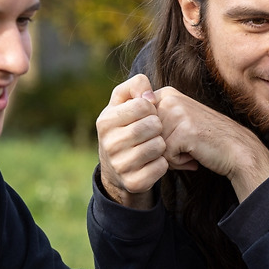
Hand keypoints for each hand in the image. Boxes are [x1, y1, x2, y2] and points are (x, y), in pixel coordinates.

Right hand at [96, 74, 170, 208]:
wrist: (116, 168)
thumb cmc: (124, 126)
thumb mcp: (123, 102)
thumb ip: (135, 85)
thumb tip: (149, 95)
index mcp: (105, 121)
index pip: (143, 105)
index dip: (151, 108)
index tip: (147, 114)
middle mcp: (109, 144)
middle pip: (153, 126)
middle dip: (158, 126)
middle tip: (153, 131)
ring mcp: (120, 165)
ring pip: (158, 146)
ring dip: (162, 144)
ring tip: (152, 145)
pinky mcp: (133, 182)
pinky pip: (161, 167)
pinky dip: (163, 162)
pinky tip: (153, 161)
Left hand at [152, 87, 268, 200]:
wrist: (236, 149)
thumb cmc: (206, 140)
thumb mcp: (179, 122)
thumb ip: (156, 121)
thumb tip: (127, 130)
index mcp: (167, 94)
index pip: (141, 124)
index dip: (158, 138)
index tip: (180, 136)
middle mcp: (170, 99)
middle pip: (146, 135)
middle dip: (163, 148)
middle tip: (186, 144)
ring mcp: (176, 113)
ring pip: (155, 146)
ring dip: (171, 156)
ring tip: (191, 149)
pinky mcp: (183, 130)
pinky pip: (166, 156)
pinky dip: (179, 162)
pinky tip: (195, 154)